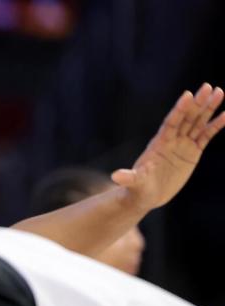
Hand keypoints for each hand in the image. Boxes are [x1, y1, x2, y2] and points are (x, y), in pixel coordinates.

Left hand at [112, 83, 224, 210]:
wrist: (146, 195)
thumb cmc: (137, 188)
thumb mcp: (134, 183)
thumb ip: (128, 178)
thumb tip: (115, 177)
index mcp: (158, 143)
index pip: (171, 123)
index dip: (178, 110)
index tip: (187, 95)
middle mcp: (172, 140)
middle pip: (186, 118)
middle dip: (197, 103)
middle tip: (208, 87)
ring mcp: (183, 145)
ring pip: (198, 123)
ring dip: (209, 109)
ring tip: (220, 93)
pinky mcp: (192, 152)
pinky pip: (206, 136)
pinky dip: (216, 126)